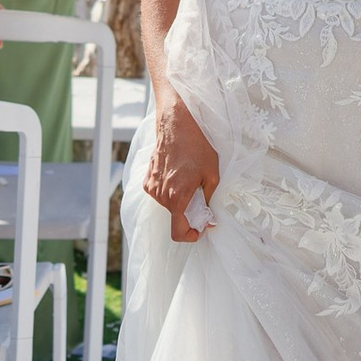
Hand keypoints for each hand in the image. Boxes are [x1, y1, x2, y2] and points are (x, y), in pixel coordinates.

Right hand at [144, 90, 220, 241]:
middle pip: (175, 217)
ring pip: (168, 205)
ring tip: (189, 179)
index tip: (200, 229)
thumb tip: (208, 219)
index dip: (191, 235)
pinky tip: (178, 174)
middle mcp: (161, 196)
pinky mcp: (147, 180)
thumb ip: (208, 200)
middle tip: (201, 194)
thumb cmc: (197, 147)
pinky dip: (170, 191)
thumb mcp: (212, 175)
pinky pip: (160, 194)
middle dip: (190, 212)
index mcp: (177, 197)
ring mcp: (152, 188)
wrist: (176, 125)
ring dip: (180, 199)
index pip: (178, 232)